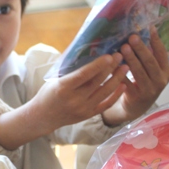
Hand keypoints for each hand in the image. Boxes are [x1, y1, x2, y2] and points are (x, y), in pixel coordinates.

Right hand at [0, 54, 127, 149]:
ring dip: (117, 79)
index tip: (109, 56)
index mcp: (63, 88)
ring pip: (104, 92)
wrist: (43, 116)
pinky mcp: (88, 115)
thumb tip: (89, 52)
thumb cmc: (48, 93)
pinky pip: (106, 105)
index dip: (98, 65)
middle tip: (120, 56)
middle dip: (110, 68)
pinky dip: (116, 95)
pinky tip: (123, 85)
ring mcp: (83, 109)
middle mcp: (74, 99)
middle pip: (97, 82)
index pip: (83, 75)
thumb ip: (72, 70)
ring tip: (125, 67)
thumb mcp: (56, 80)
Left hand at [103, 26, 168, 125]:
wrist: (137, 107)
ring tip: (123, 48)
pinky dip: (119, 73)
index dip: (156, 41)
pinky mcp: (136, 97)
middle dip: (141, 49)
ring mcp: (149, 90)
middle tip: (132, 37)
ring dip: (131, 59)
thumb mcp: (152, 71)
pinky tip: (112, 64)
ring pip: (139, 72)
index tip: (150, 28)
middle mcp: (160, 81)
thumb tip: (143, 32)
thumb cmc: (144, 83)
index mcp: (166, 72)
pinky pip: (127, 83)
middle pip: (150, 62)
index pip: (162, 54)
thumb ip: (150, 56)